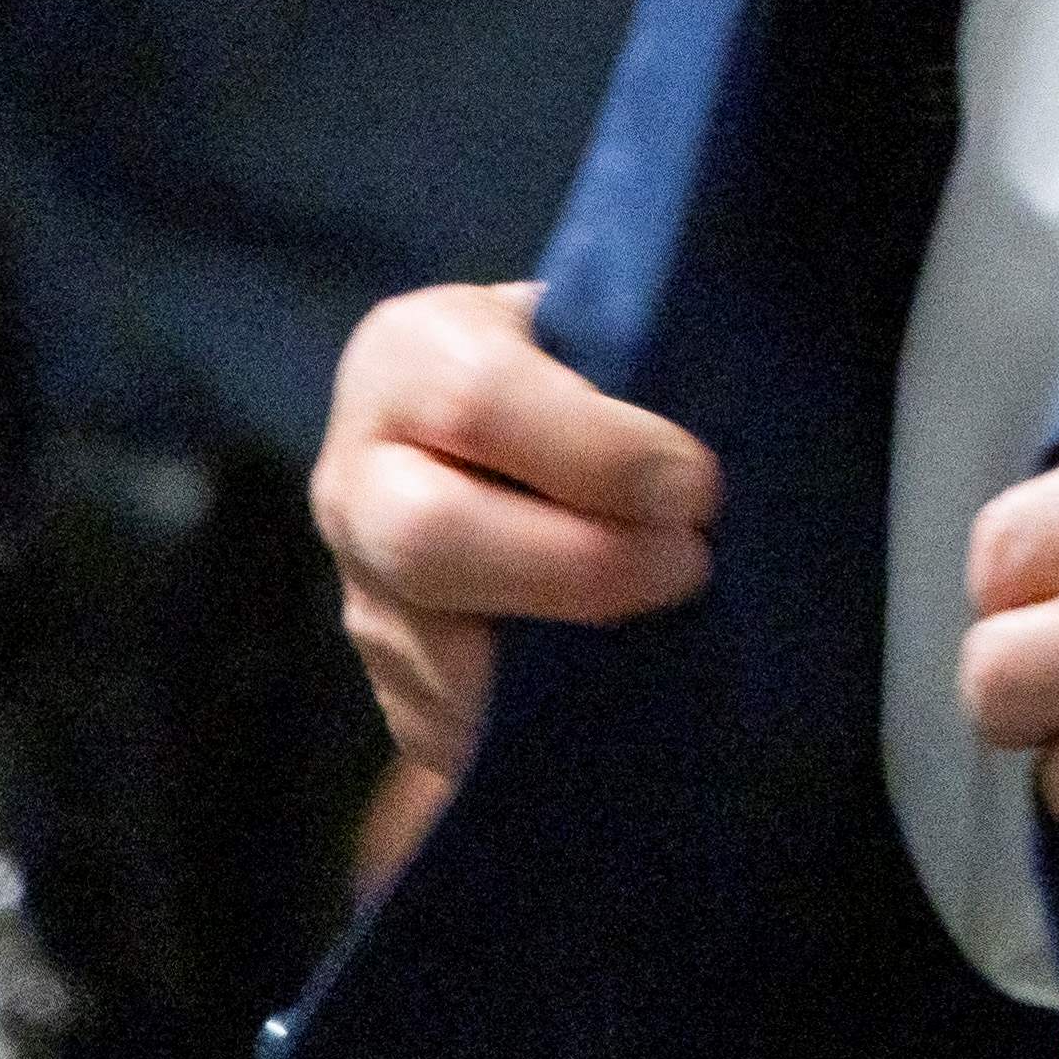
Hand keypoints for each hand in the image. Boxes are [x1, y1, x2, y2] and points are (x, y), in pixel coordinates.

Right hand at [307, 280, 721, 820]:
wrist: (497, 434)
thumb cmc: (575, 370)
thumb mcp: (592, 327)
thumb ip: (636, 366)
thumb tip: (701, 465)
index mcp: (407, 356)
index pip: (479, 400)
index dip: (598, 453)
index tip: (698, 487)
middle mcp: (356, 477)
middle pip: (428, 537)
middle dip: (579, 565)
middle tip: (689, 563)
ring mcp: (361, 591)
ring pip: (438, 657)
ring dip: (570, 664)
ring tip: (666, 633)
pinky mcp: (388, 683)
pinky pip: (451, 731)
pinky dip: (541, 729)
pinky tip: (616, 702)